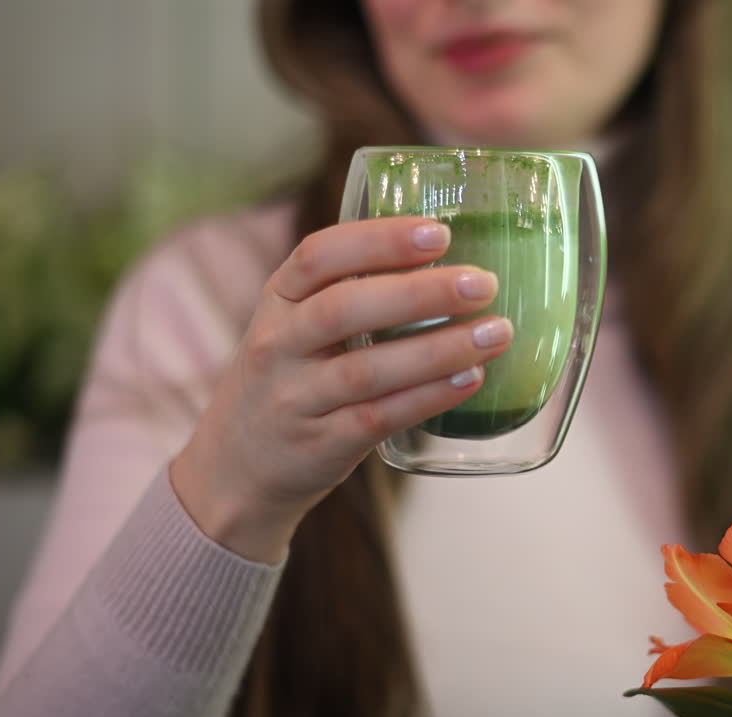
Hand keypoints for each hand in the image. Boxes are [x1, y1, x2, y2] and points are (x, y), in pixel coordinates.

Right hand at [171, 217, 511, 561]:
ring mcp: (295, 399)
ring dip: (438, 350)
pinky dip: (427, 398)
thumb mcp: (297, 325)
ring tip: (495, 333)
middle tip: (482, 284)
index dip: (379, 240)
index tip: (439, 233)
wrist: (235, 468)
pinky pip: (377, 418)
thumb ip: (354, 292)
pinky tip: (469, 379)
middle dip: (419, 293)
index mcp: (279, 300)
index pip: (318, 256)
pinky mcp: (319, 446)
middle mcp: (278, 345)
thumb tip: (455, 261)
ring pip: (366, 370)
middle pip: (344, 309)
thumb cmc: (291, 378)